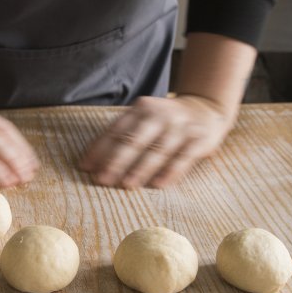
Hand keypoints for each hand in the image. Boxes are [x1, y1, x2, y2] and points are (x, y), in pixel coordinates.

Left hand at [80, 95, 233, 187]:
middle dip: (116, 161)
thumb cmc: (164, 120)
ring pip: (157, 150)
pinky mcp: (199, 139)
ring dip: (140, 169)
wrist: (205, 108)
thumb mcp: (143, 118)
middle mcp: (161, 115)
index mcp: (142, 108)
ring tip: (126, 185)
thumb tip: (90, 164)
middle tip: (102, 179)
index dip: (99, 149)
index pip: (116, 130)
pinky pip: (183, 158)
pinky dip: (170, 172)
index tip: (86, 167)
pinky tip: (158, 185)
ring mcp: (181, 127)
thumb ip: (121, 135)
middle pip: (134, 140)